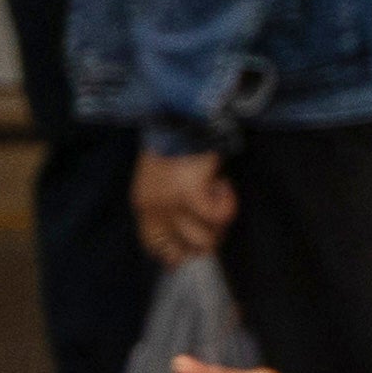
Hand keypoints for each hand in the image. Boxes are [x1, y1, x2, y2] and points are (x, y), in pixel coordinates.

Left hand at [134, 147, 234, 265]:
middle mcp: (154, 210)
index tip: (194, 251)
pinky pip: (218, 216)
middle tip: (216, 211)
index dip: (178, 255)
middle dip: (211, 235)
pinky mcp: (189, 194)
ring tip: (218, 191)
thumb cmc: (176, 146)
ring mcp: (171, 204)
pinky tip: (222, 185)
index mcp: (143, 206)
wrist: (180, 117)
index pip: (157, 248)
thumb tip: (190, 246)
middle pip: (189, 250)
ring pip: (207, 238)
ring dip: (221, 218)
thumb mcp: (164, 182)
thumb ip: (171, 209)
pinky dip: (228, 202)